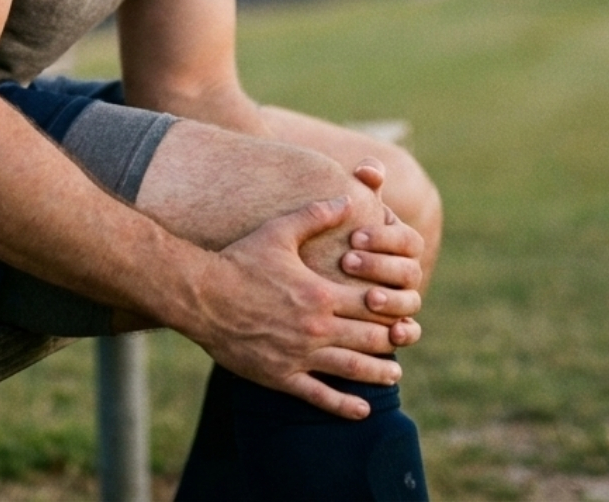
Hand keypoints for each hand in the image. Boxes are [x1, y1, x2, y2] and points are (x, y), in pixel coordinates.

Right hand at [190, 199, 402, 419]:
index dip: (392, 305)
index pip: (371, 304)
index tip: (404, 307)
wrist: (201, 295)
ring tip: (395, 373)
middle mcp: (315, 328)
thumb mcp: (278, 231)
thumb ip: (315, 216)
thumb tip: (347, 198)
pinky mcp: (280, 376)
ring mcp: (299, 355)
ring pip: (352, 369)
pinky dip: (345, 406)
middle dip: (393, 339)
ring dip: (379, 372)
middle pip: (369, 338)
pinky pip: (319, 396)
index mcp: (319, 294)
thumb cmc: (239, 260)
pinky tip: (363, 410)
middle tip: (407, 339)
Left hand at [343, 159, 424, 346]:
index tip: (353, 236)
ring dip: (393, 300)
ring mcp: (400, 299)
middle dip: (381, 267)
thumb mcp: (344, 212)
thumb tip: (368, 169)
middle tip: (348, 262)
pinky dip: (406, 332)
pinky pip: (409, 332)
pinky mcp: (391, 325)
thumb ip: (360, 187)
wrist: (315, 271)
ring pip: (410, 302)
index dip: (385, 239)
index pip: (407, 240)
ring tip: (369, 298)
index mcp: (399, 242)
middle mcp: (404, 270)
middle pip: (409, 271)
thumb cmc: (330, 235)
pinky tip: (393, 332)